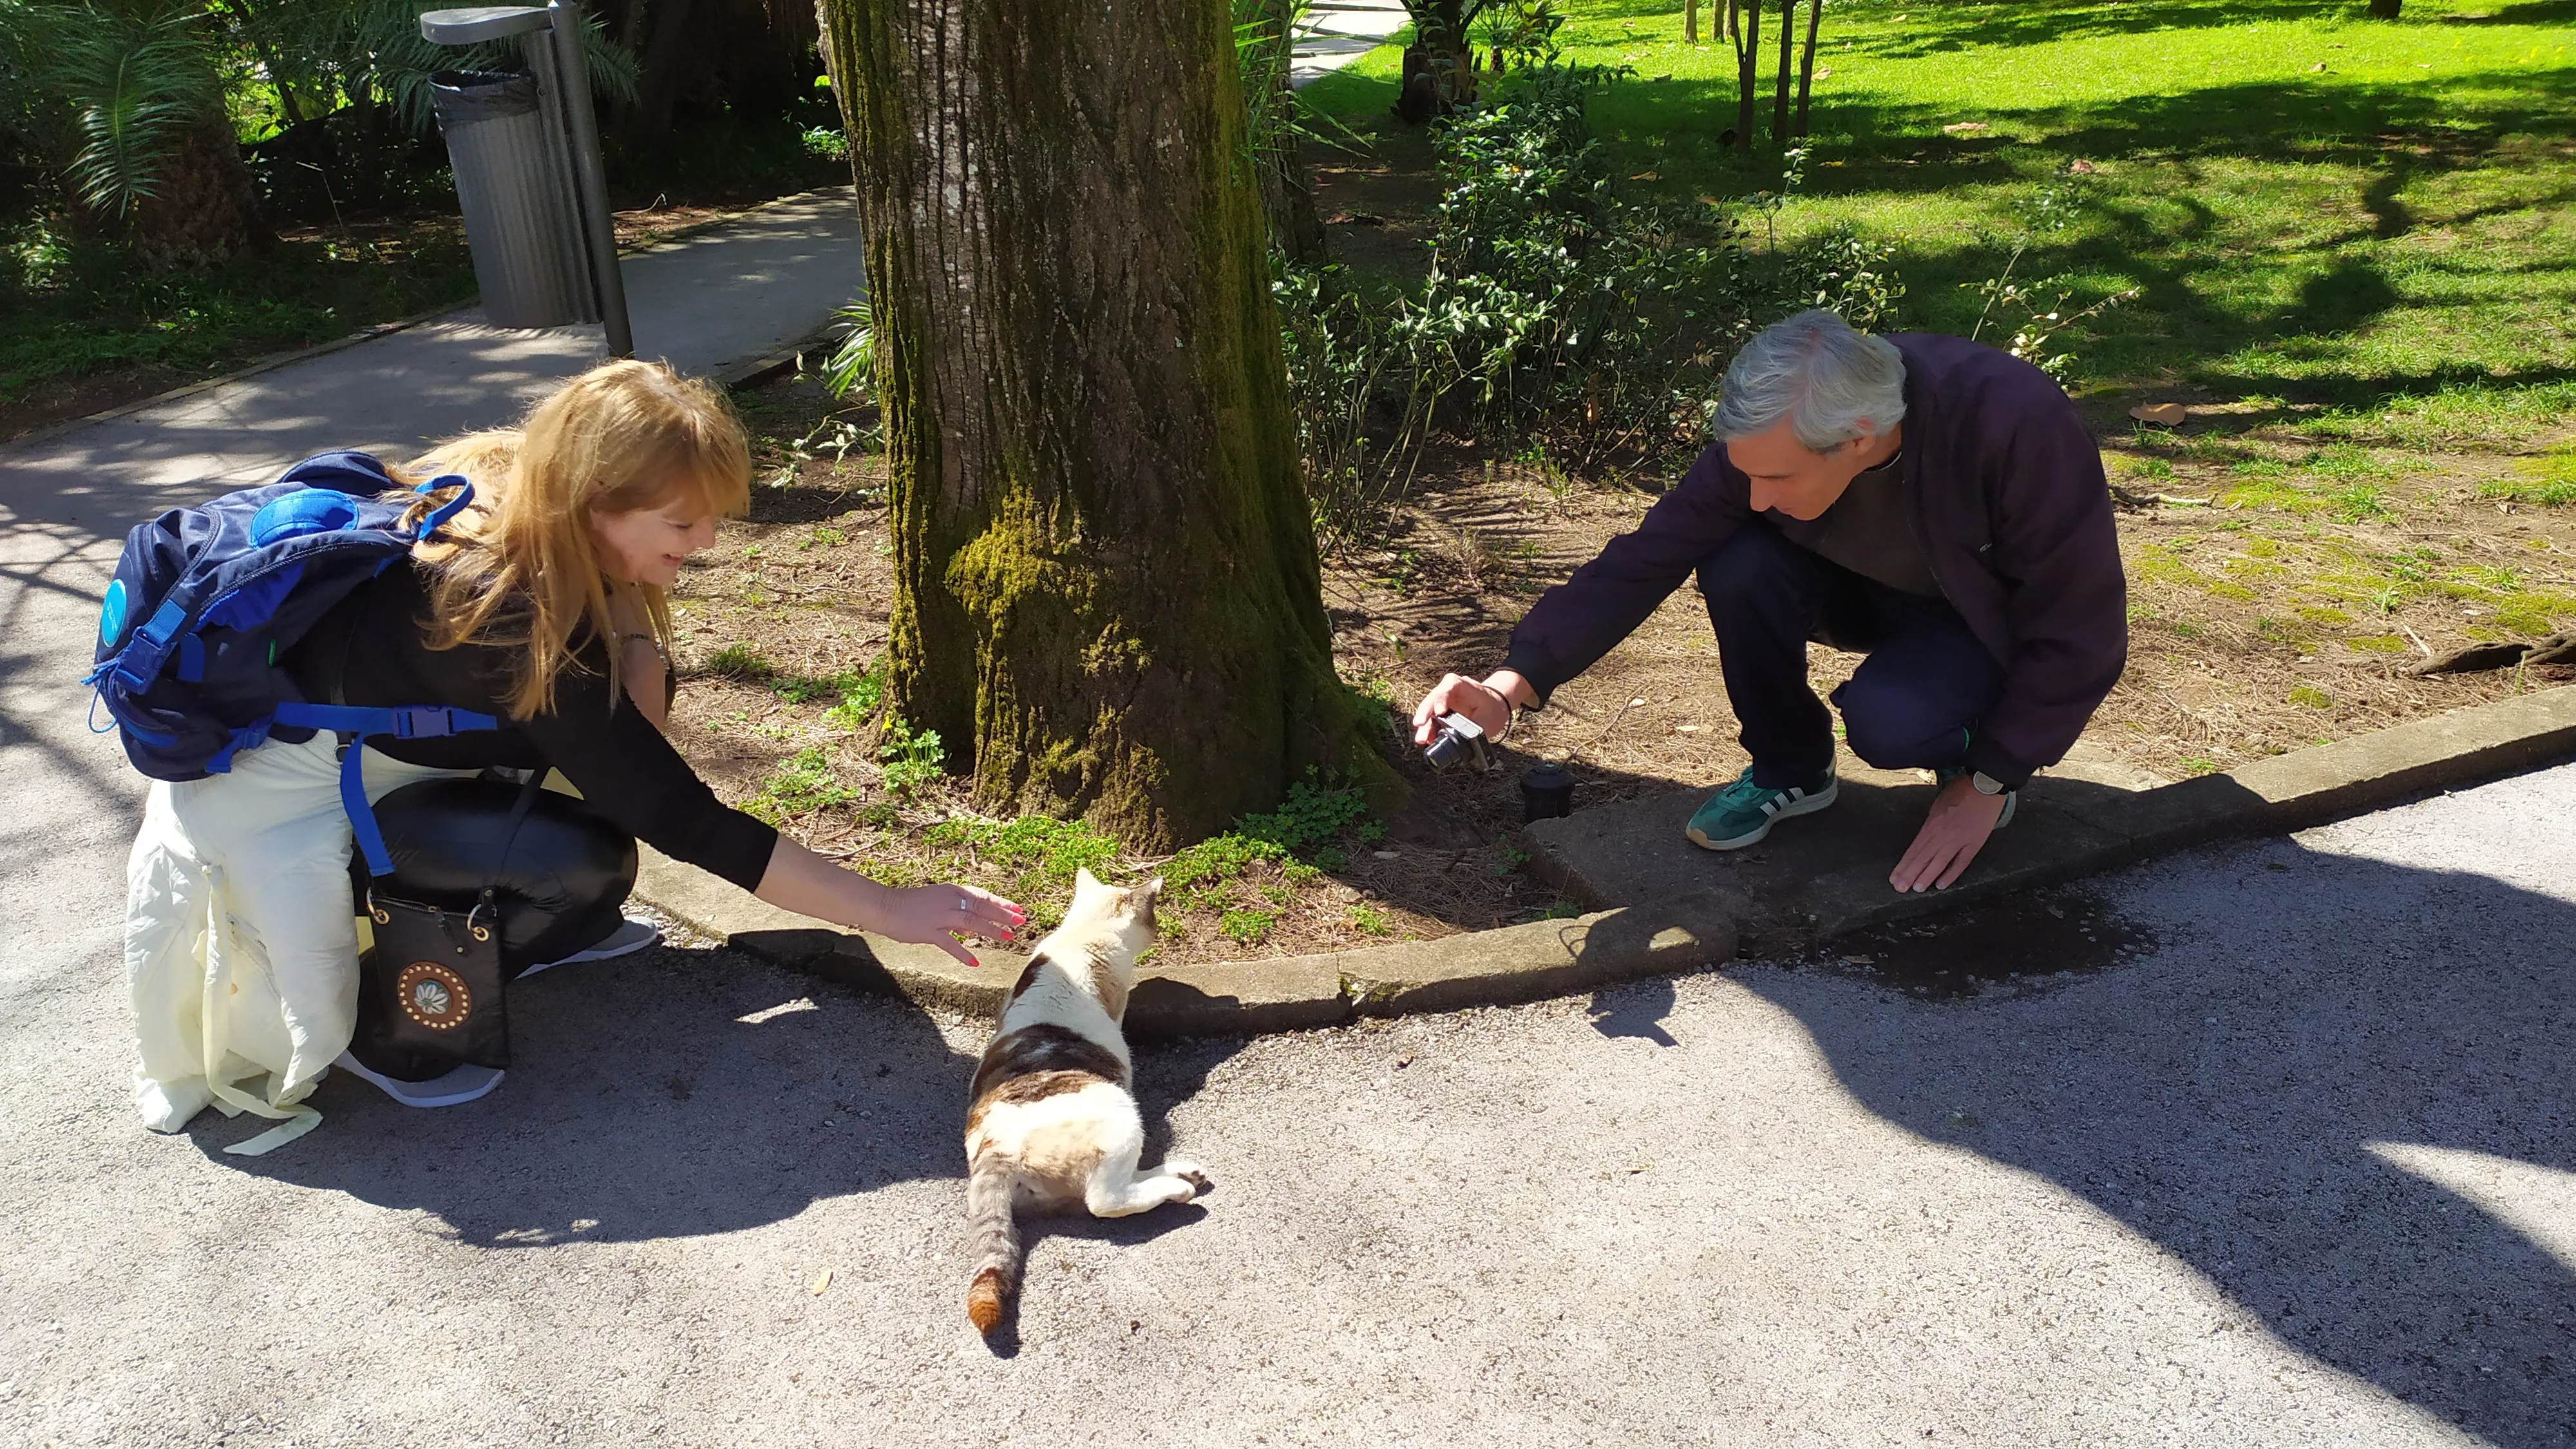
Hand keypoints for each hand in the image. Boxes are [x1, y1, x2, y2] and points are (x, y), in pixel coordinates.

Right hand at [873, 883, 1026, 967]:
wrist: (886, 906)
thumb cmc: (910, 904)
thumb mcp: (937, 902)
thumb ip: (956, 914)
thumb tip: (973, 928)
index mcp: (952, 891)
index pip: (982, 896)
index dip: (1002, 903)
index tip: (1018, 909)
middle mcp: (950, 901)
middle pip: (982, 907)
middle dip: (1003, 915)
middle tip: (1021, 922)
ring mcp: (940, 916)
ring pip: (972, 922)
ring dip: (991, 930)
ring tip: (1008, 938)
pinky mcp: (929, 931)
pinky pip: (950, 944)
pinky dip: (963, 953)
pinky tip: (975, 962)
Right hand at [1411, 670, 1531, 746]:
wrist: (1495, 707)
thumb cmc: (1492, 708)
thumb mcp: (1488, 719)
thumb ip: (1474, 729)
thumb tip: (1463, 741)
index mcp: (1461, 685)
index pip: (1447, 688)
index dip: (1441, 699)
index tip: (1439, 711)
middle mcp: (1447, 690)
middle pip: (1432, 699)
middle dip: (1425, 714)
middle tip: (1420, 726)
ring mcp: (1442, 701)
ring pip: (1429, 711)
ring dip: (1425, 726)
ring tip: (1422, 739)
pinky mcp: (1440, 712)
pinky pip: (1431, 720)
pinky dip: (1429, 730)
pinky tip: (1428, 740)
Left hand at [1889, 776, 2007, 893]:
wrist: (1985, 786)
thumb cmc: (1961, 792)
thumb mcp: (1937, 806)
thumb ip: (1930, 825)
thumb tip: (1923, 841)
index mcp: (1932, 824)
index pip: (1915, 849)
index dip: (1904, 864)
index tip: (1895, 877)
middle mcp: (1943, 834)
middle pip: (1923, 857)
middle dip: (1910, 874)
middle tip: (1900, 888)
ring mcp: (1959, 839)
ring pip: (1939, 862)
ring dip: (1927, 876)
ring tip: (1917, 889)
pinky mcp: (1974, 843)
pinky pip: (1961, 862)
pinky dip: (1951, 874)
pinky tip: (1941, 885)